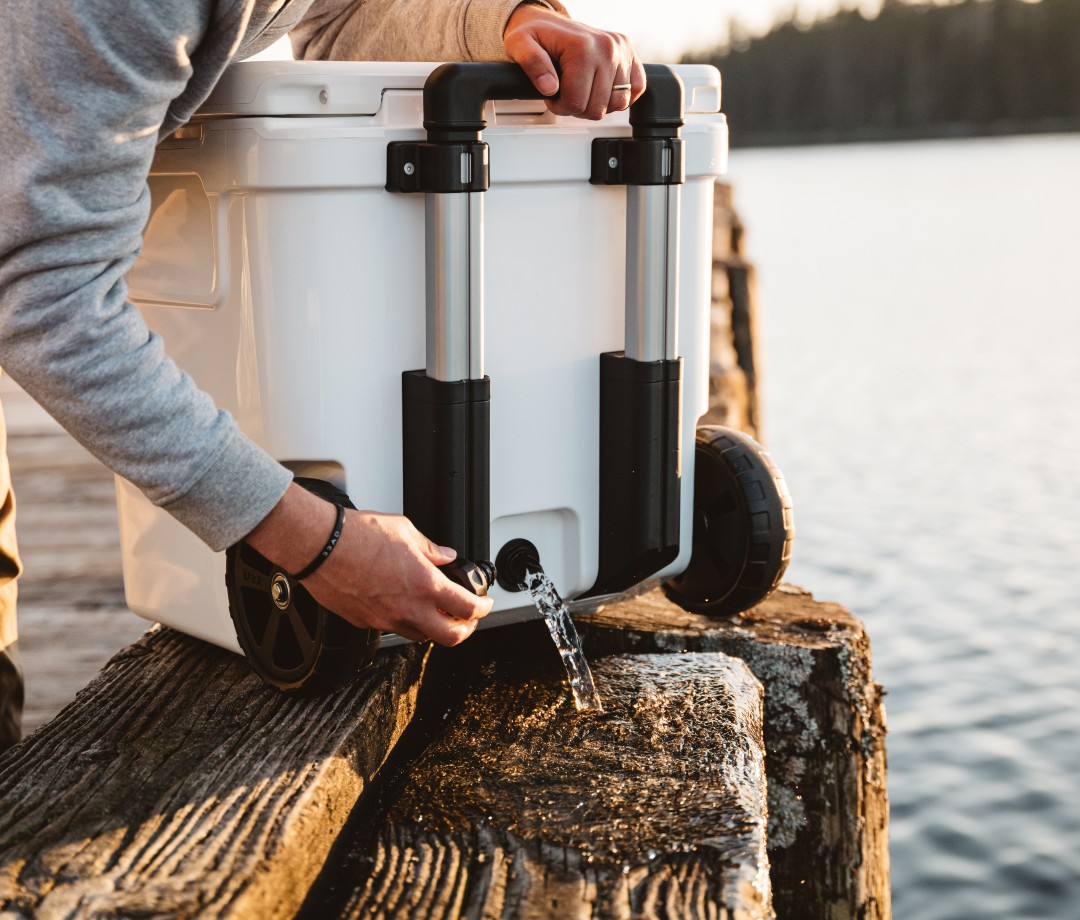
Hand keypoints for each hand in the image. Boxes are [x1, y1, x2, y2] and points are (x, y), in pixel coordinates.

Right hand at [245, 483, 492, 645]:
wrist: (319, 546)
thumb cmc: (356, 535)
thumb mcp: (405, 530)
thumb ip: (430, 548)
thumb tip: (444, 555)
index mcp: (425, 584)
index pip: (467, 608)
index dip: (483, 608)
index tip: (484, 604)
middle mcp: (408, 609)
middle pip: (450, 637)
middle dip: (465, 629)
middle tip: (467, 618)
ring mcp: (386, 619)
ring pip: (421, 636)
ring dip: (434, 627)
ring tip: (435, 612)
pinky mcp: (365, 623)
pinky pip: (393, 629)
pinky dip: (405, 622)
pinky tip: (403, 606)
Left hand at [503, 4, 645, 119]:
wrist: (547, 23)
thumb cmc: (535, 35)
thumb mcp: (521, 46)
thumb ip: (533, 65)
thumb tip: (550, 87)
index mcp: (583, 47)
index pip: (576, 102)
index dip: (559, 106)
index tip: (552, 93)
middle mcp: (607, 48)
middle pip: (598, 108)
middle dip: (578, 107)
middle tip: (565, 92)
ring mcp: (621, 51)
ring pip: (618, 104)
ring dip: (598, 104)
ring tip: (582, 90)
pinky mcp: (630, 55)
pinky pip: (636, 89)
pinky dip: (619, 96)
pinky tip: (602, 90)